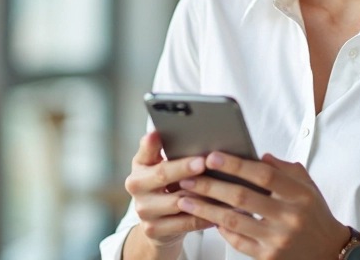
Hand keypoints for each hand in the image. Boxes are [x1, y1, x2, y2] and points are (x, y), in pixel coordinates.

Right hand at [123, 131, 215, 250]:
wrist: (156, 222)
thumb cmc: (164, 185)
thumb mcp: (158, 164)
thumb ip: (163, 148)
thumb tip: (175, 129)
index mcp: (139, 165)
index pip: (146, 150)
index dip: (153, 142)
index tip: (162, 133)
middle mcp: (136, 186)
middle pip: (162, 174)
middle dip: (184, 167)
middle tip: (203, 162)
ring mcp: (143, 210)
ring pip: (178, 201)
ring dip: (202, 194)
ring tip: (223, 186)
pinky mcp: (154, 229)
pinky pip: (186, 222)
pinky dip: (206, 216)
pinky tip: (222, 210)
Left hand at [175, 152, 349, 259]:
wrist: (329, 252)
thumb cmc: (313, 214)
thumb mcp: (307, 186)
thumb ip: (284, 169)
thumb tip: (259, 156)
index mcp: (299, 195)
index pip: (263, 175)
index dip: (236, 165)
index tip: (212, 156)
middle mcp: (289, 218)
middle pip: (243, 198)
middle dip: (211, 186)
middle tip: (188, 178)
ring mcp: (277, 240)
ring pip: (234, 221)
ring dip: (205, 209)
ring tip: (185, 199)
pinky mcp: (268, 258)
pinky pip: (237, 242)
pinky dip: (221, 229)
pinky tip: (208, 218)